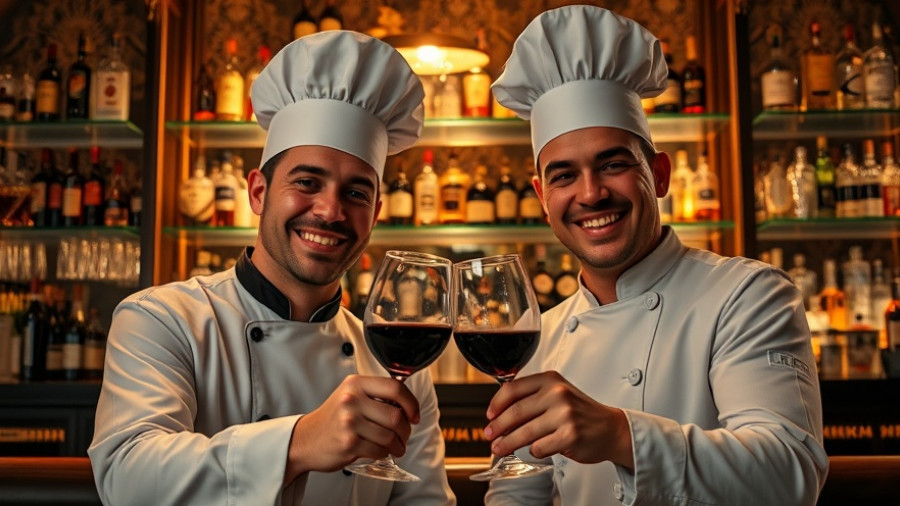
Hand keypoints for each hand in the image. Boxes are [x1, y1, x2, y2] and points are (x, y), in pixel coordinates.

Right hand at [283, 375, 419, 482]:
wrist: (305, 440)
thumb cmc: (334, 419)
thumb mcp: (351, 396)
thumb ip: (376, 394)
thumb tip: (408, 404)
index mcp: (356, 384)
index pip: (395, 388)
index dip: (411, 403)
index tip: (414, 415)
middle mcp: (351, 399)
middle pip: (396, 416)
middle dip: (406, 430)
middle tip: (404, 436)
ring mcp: (349, 421)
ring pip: (390, 436)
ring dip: (398, 445)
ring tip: (395, 447)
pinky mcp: (348, 443)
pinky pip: (379, 450)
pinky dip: (384, 453)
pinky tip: (380, 452)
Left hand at [484, 371, 633, 468]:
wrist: (611, 428)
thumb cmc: (580, 412)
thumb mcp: (557, 394)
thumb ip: (531, 398)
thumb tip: (499, 414)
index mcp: (550, 379)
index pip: (512, 389)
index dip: (496, 404)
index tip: (489, 415)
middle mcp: (557, 394)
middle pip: (515, 411)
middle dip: (498, 426)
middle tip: (489, 434)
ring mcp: (565, 414)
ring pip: (524, 432)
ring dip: (507, 443)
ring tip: (499, 448)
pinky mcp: (570, 435)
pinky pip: (539, 447)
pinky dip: (533, 451)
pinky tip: (534, 450)